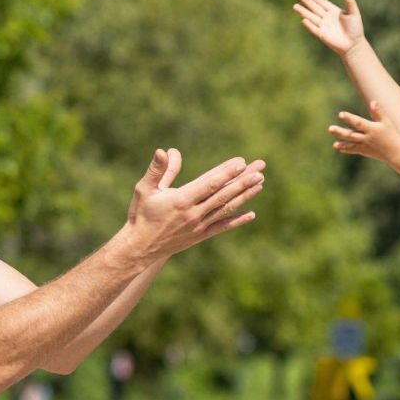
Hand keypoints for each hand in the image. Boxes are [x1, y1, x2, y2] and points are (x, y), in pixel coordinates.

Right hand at [125, 149, 265, 259]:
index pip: (209, 183)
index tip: (241, 162)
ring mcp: (199, 226)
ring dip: (244, 195)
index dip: (226, 172)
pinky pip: (222, 226)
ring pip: (226, 208)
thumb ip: (157, 170)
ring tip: (260, 183)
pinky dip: (237, 220)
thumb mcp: (145, 189)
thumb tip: (163, 151)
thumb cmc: (141, 214)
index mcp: (181, 200)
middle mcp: (194, 213)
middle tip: (260, 169)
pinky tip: (251, 214)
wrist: (140, 248)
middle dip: (243, 180)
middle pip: (223, 194)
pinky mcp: (200, 236)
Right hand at [294, 0, 363, 54]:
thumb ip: (350, 2)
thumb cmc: (355, 29)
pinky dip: (309, 25)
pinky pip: (314, 29)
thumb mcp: (353, 13)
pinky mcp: (322, 35)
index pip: (323, 3)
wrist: (354, 44)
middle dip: (307, 2)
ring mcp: (324, 26)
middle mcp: (327, 18)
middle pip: (315, 8)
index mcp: (334, 11)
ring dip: (304, 12)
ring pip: (311, 17)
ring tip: (295, 6)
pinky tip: (303, 20)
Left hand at [328, 95, 399, 161]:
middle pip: (351, 134)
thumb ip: (379, 112)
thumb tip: (373, 102)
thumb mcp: (387, 122)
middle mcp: (367, 138)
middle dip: (340, 132)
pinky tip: (338, 146)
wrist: (396, 152)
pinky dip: (347, 149)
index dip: (349, 118)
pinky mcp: (365, 151)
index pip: (358, 123)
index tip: (341, 114)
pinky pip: (354, 150)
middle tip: (330, 129)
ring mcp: (366, 145)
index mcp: (372, 129)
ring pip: (351, 143)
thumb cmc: (392, 134)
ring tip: (333, 143)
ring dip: (342, 142)